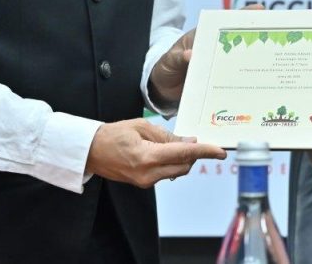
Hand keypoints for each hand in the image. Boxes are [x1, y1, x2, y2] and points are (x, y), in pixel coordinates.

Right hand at [85, 118, 225, 187]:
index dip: (205, 151)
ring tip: (176, 143)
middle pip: (184, 166)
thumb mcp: (141, 127)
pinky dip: (172, 163)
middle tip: (196, 139)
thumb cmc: (112, 135)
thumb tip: (188, 141)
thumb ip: (167, 136)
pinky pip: (166, 174)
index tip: (220, 151)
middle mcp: (148, 174)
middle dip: (194, 154)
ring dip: (183, 158)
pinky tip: (166, 151)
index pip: (184, 154)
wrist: (90, 151)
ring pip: (176, 171)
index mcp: (147, 157)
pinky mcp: (143, 184)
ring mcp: (145, 181)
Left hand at [150, 5, 265, 104]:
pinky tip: (256, 90)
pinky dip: (244, 87)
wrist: (161, 88)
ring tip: (271, 67)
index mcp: (205, 37)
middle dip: (257, 39)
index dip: (244, 15)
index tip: (259, 9)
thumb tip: (190, 56)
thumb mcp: (169, 60)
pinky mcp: (220, 85)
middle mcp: (217, 50)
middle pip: (240, 42)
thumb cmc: (165, 66)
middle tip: (274, 39)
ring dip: (254, 65)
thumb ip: (177, 58)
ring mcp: (220, 68)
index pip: (226, 22)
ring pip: (240, 63)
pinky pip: (233, 84)